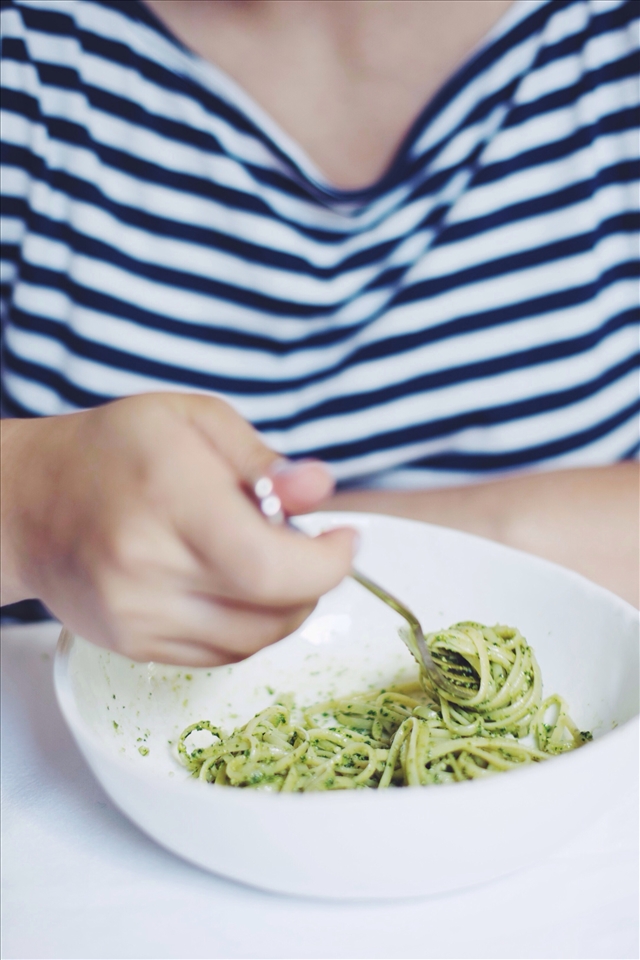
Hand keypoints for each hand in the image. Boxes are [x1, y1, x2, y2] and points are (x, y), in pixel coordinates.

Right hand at [1, 394, 356, 664]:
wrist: (30, 504)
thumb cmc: (115, 450)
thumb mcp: (192, 420)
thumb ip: (260, 458)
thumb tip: (319, 490)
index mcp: (169, 499)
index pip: (270, 565)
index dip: (326, 563)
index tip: (345, 540)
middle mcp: (148, 569)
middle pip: (272, 611)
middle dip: (314, 580)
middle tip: (308, 545)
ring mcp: (138, 618)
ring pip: (254, 642)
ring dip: (286, 606)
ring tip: (267, 561)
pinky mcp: (134, 647)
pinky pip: (223, 655)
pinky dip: (250, 626)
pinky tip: (236, 586)